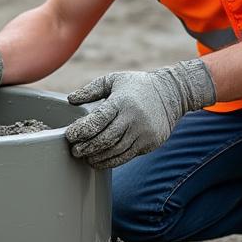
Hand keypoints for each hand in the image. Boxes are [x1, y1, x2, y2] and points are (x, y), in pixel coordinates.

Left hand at [64, 59, 214, 168]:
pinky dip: (110, 161)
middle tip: (74, 150)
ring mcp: (143, 133)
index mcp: (121, 102)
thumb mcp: (114, 80)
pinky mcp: (149, 143)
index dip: (82, 130)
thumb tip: (70, 100)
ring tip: (85, 157)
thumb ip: (91, 90)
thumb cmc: (137, 86)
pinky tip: (99, 161)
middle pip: (105, 139)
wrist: (172, 93)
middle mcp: (132, 119)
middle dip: (87, 147)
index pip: (98, 120)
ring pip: (115, 151)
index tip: (69, 136)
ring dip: (97, 157)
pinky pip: (126, 156)